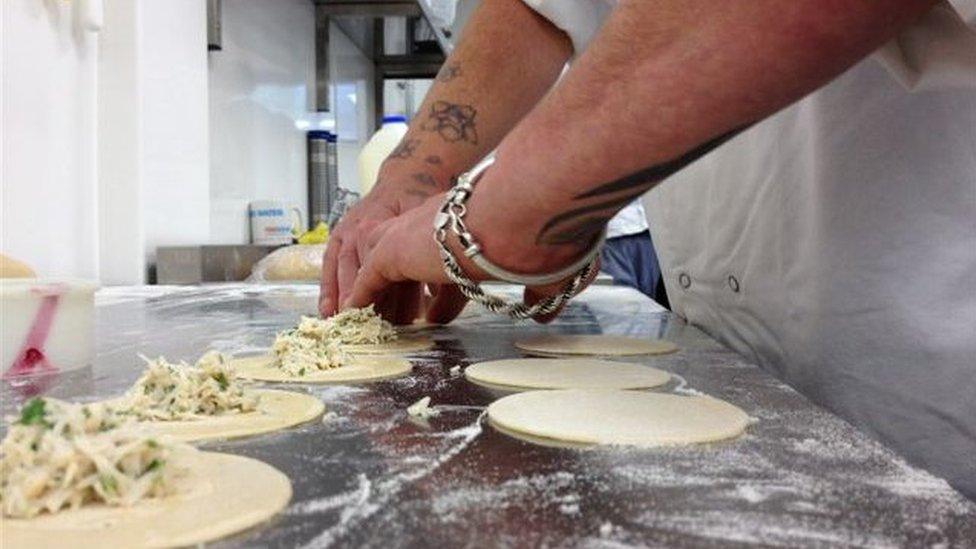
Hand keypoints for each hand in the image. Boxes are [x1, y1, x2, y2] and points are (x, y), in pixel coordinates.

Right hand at [318, 183, 426, 318]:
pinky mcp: (340, 233)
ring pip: (344, 270)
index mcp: (386, 228)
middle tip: (363, 328)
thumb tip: (437, 305)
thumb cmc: (423, 202)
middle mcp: (363, 230)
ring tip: (339, 323)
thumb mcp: (431, 227)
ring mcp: (349, 231)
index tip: (380, 321)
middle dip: (363, 302)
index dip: (382, 297)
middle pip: (361, 273)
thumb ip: (431, 258)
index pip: (381, 269)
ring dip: (342, 298)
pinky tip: (327, 309)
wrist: (409, 175)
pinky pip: (330, 262)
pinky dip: (328, 286)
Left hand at [345, 194, 597, 323]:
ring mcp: (412, 232)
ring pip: (381, 265)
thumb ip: (542, 291)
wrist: (522, 212)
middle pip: (407, 254)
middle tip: (392, 311)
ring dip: (374, 290)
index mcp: (471, 220)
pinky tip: (351, 315)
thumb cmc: (542, 237)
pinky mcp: (393, 249)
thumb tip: (544, 314)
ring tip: (364, 316)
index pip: (446, 249)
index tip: (438, 298)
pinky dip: (360, 297)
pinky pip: (367, 279)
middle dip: (397, 282)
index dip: (440, 273)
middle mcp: (438, 220)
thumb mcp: (546, 269)